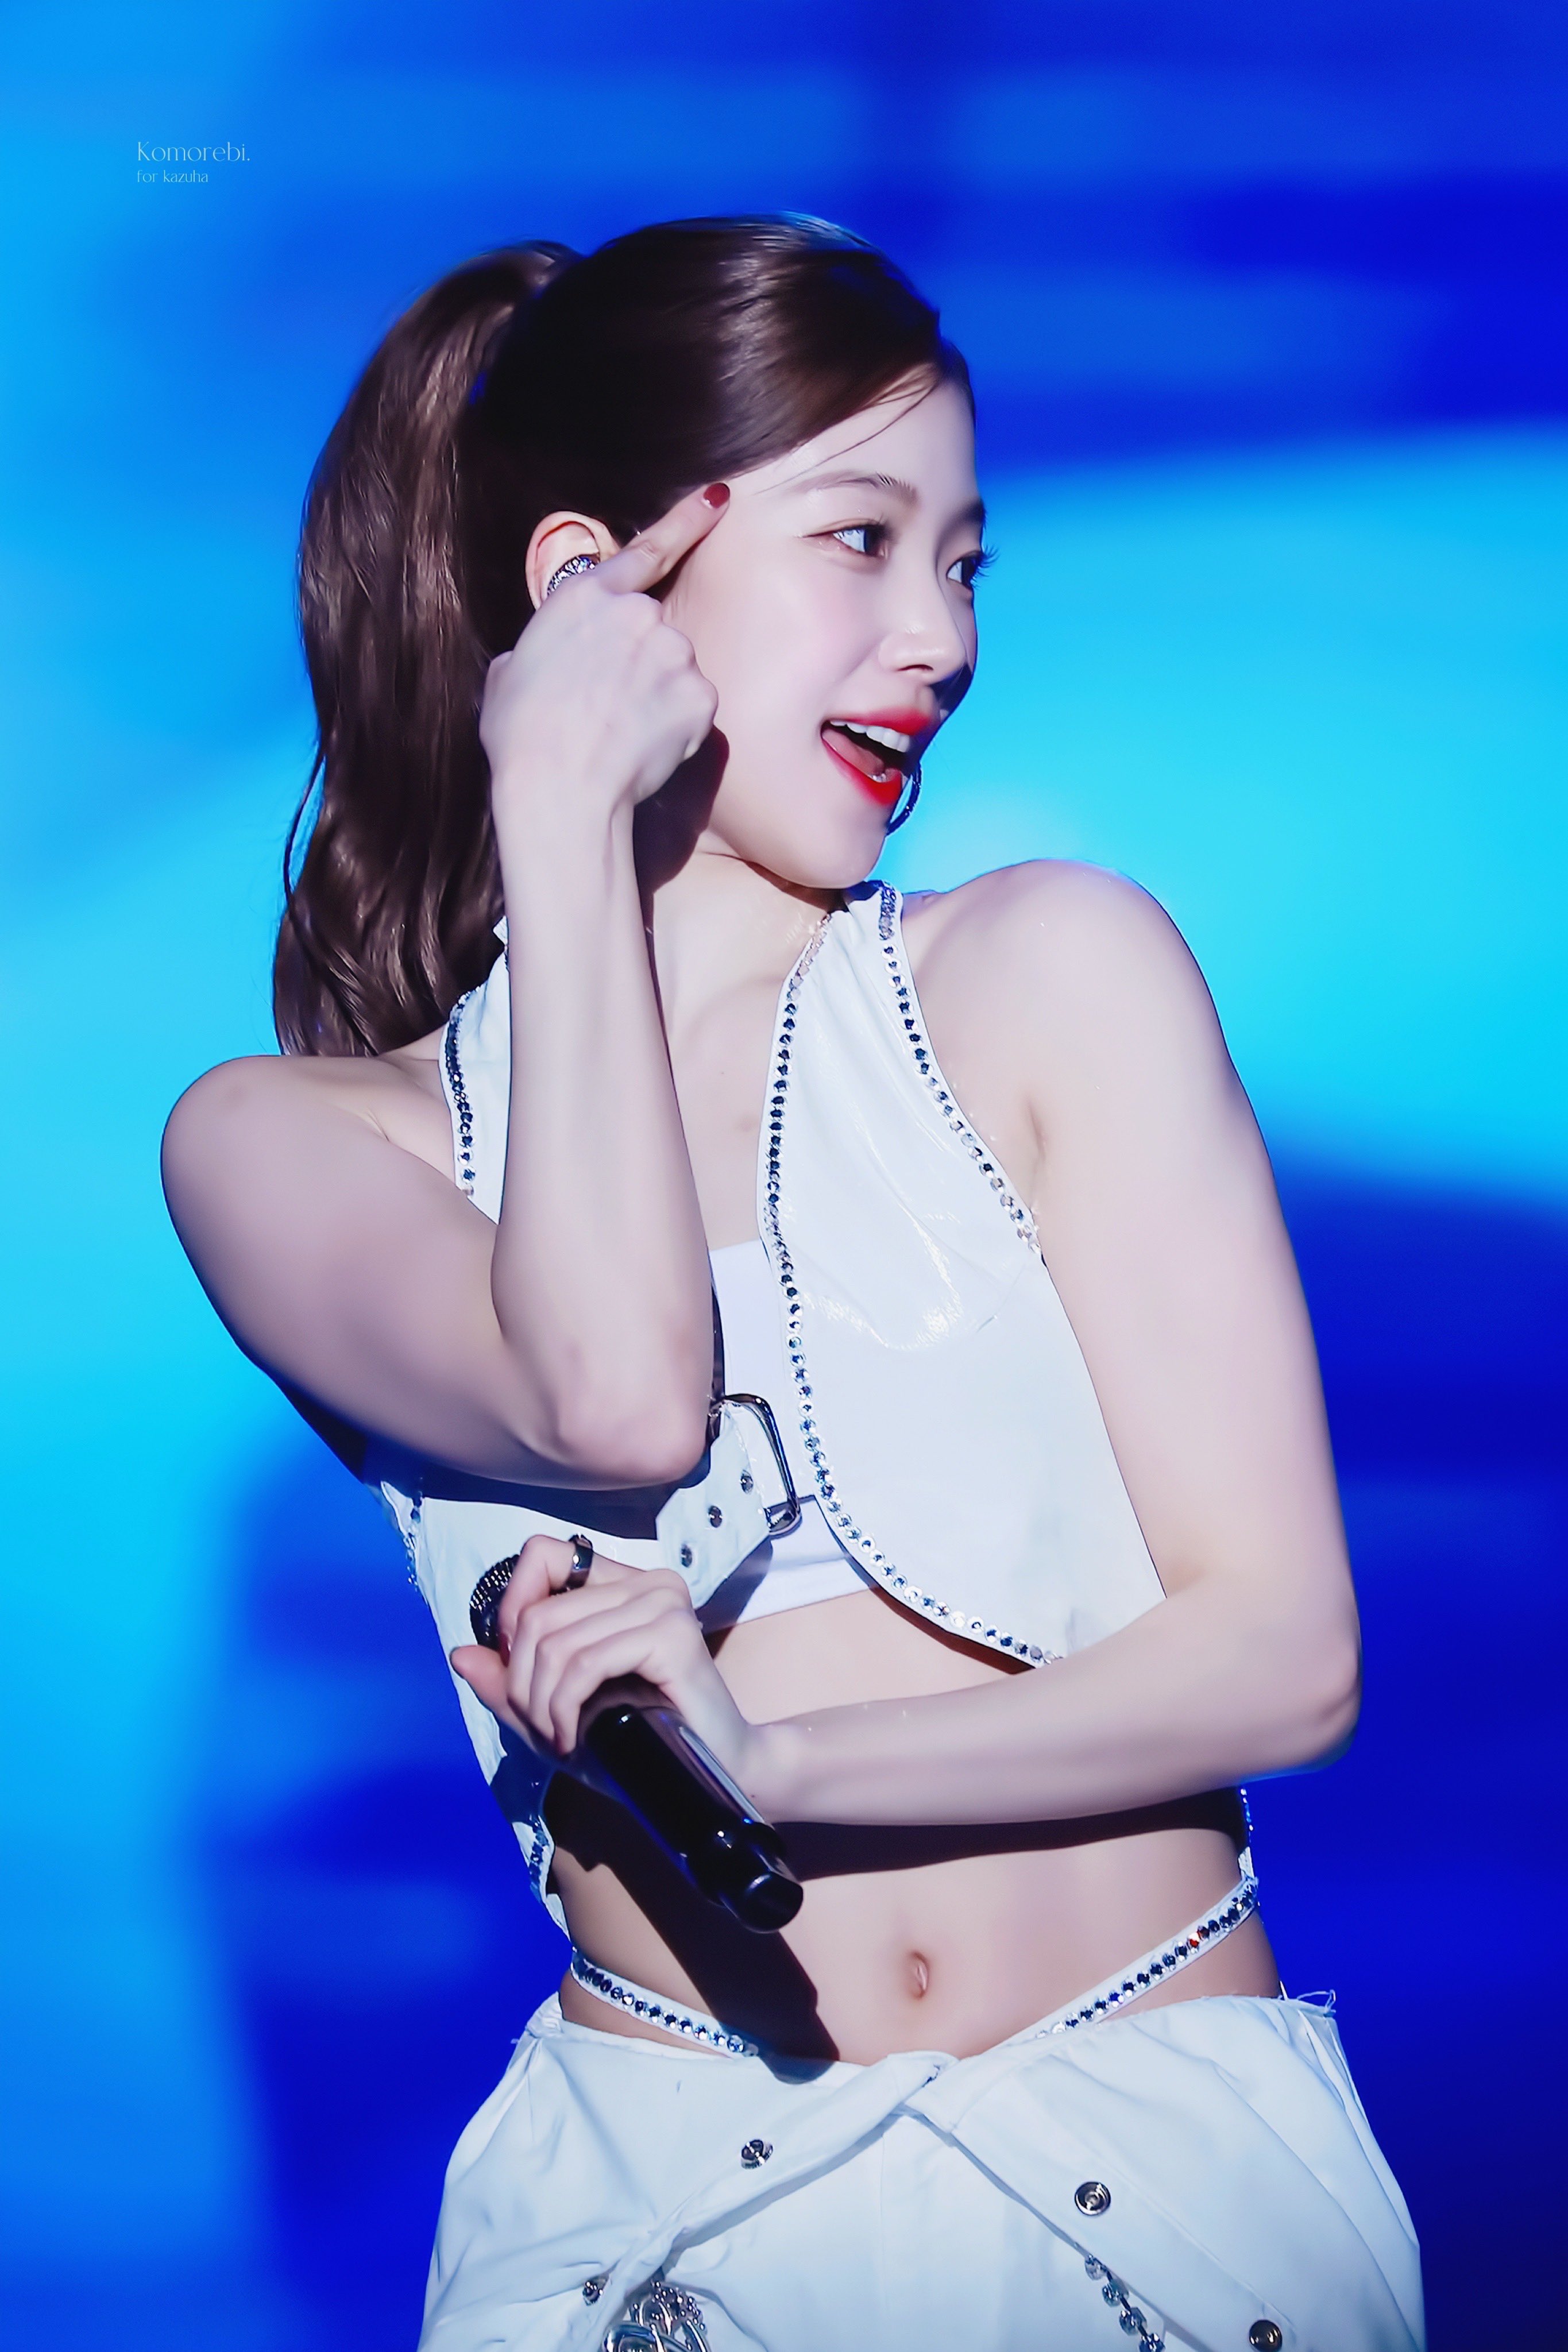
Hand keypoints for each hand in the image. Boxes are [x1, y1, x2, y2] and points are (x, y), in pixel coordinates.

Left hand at [449, 1531, 758, 1777]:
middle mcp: (645, 1581)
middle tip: (540, 1727)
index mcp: (621, 1583)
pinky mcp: (672, 1634)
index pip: (542, 1555)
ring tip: (557, 1739)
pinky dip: (563, 1707)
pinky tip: (570, 1738)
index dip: (512, 1609)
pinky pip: (586, 1663)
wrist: (715, 1773)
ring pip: (556, 1642)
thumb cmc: (639, 1743)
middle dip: (521, 1682)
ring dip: (540, 1704)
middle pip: (538, 1614)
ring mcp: (662, 1602)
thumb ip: (508, 1686)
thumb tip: (460, 1654)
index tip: (517, 1671)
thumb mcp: (557, 1715)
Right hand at [478, 485, 726, 824]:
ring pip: (676, 669)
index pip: (646, 550)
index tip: (717, 498)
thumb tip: (550, 661)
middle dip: (640, 663)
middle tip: (606, 708)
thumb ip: (543, 649)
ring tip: (619, 733)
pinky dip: (677, 726)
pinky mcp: (700, 695)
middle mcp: (637, 613)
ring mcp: (674, 651)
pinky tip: (644, 747)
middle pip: (654, 630)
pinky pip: (694, 707)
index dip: (685, 521)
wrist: (559, 787)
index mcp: (585, 597)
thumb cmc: (523, 736)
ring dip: (658, 694)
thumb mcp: (510, 674)